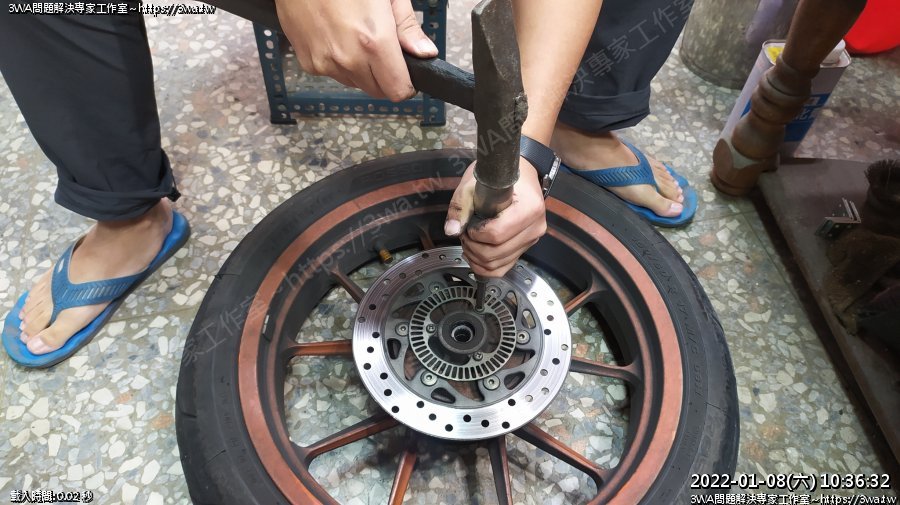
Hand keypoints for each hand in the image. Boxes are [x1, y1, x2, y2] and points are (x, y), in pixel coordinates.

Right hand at [274, 0, 438, 100]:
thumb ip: (407, 27)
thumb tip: (425, 52)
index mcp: (374, 42)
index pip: (398, 90)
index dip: (406, 83)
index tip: (405, 74)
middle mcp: (349, 59)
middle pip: (377, 91)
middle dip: (384, 76)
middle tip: (379, 47)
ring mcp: (326, 63)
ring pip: (354, 83)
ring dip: (360, 69)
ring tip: (353, 35)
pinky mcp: (308, 62)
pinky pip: (332, 74)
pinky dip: (337, 62)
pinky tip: (335, 35)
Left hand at [444, 159, 546, 276]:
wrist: (519, 174)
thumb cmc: (499, 176)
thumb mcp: (474, 183)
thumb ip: (461, 206)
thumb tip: (452, 230)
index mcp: (529, 209)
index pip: (496, 234)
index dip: (475, 233)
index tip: (469, 223)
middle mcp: (535, 228)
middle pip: (496, 253)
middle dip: (473, 247)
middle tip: (464, 232)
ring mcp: (532, 240)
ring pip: (497, 264)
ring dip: (476, 257)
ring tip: (469, 240)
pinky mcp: (525, 248)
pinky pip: (503, 269)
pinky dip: (485, 267)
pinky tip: (475, 254)